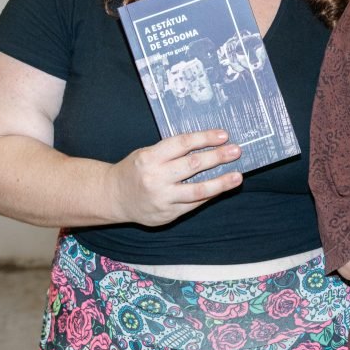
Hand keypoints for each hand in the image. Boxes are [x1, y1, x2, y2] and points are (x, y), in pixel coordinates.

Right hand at [104, 129, 242, 226]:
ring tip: (237, 177)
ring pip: (197, 190)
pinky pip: (193, 204)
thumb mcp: (147, 153)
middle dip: (218, 157)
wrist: (113, 197)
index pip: (182, 144)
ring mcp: (162, 198)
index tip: (224, 135)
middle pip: (193, 165)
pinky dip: (209, 195)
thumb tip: (208, 145)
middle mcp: (155, 178)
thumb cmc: (135, 170)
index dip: (205, 138)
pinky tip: (220, 189)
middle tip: (236, 151)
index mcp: (150, 157)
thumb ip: (172, 151)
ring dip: (221, 182)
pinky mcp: (167, 214)